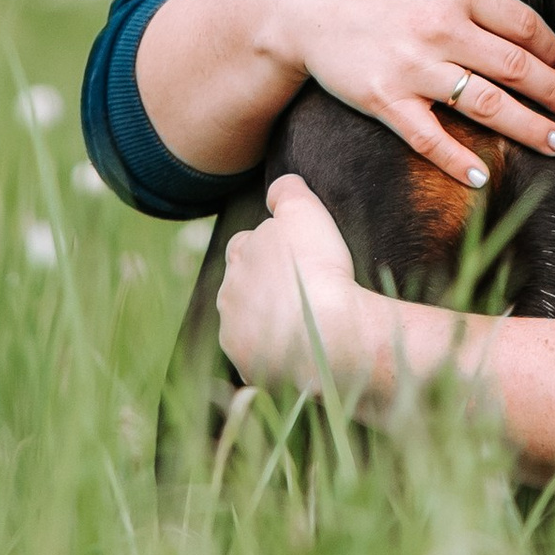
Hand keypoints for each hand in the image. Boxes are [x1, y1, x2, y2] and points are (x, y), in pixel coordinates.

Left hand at [218, 174, 373, 395]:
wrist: (328, 334)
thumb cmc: (318, 268)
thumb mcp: (306, 212)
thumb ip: (287, 191)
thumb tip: (278, 186)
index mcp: (238, 255)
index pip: (244, 244)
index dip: (269, 248)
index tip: (292, 257)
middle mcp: (227, 295)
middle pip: (241, 285)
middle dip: (263, 286)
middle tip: (300, 290)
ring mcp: (234, 335)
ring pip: (247, 323)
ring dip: (266, 321)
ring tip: (303, 323)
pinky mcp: (248, 368)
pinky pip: (259, 357)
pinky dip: (275, 354)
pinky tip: (302, 350)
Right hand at [268, 0, 554, 192]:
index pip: (522, 24)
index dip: (551, 48)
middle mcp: (442, 29)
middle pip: (515, 68)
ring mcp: (413, 68)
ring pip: (486, 105)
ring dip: (529, 128)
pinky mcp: (384, 99)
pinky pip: (429, 137)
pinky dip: (458, 159)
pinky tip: (483, 175)